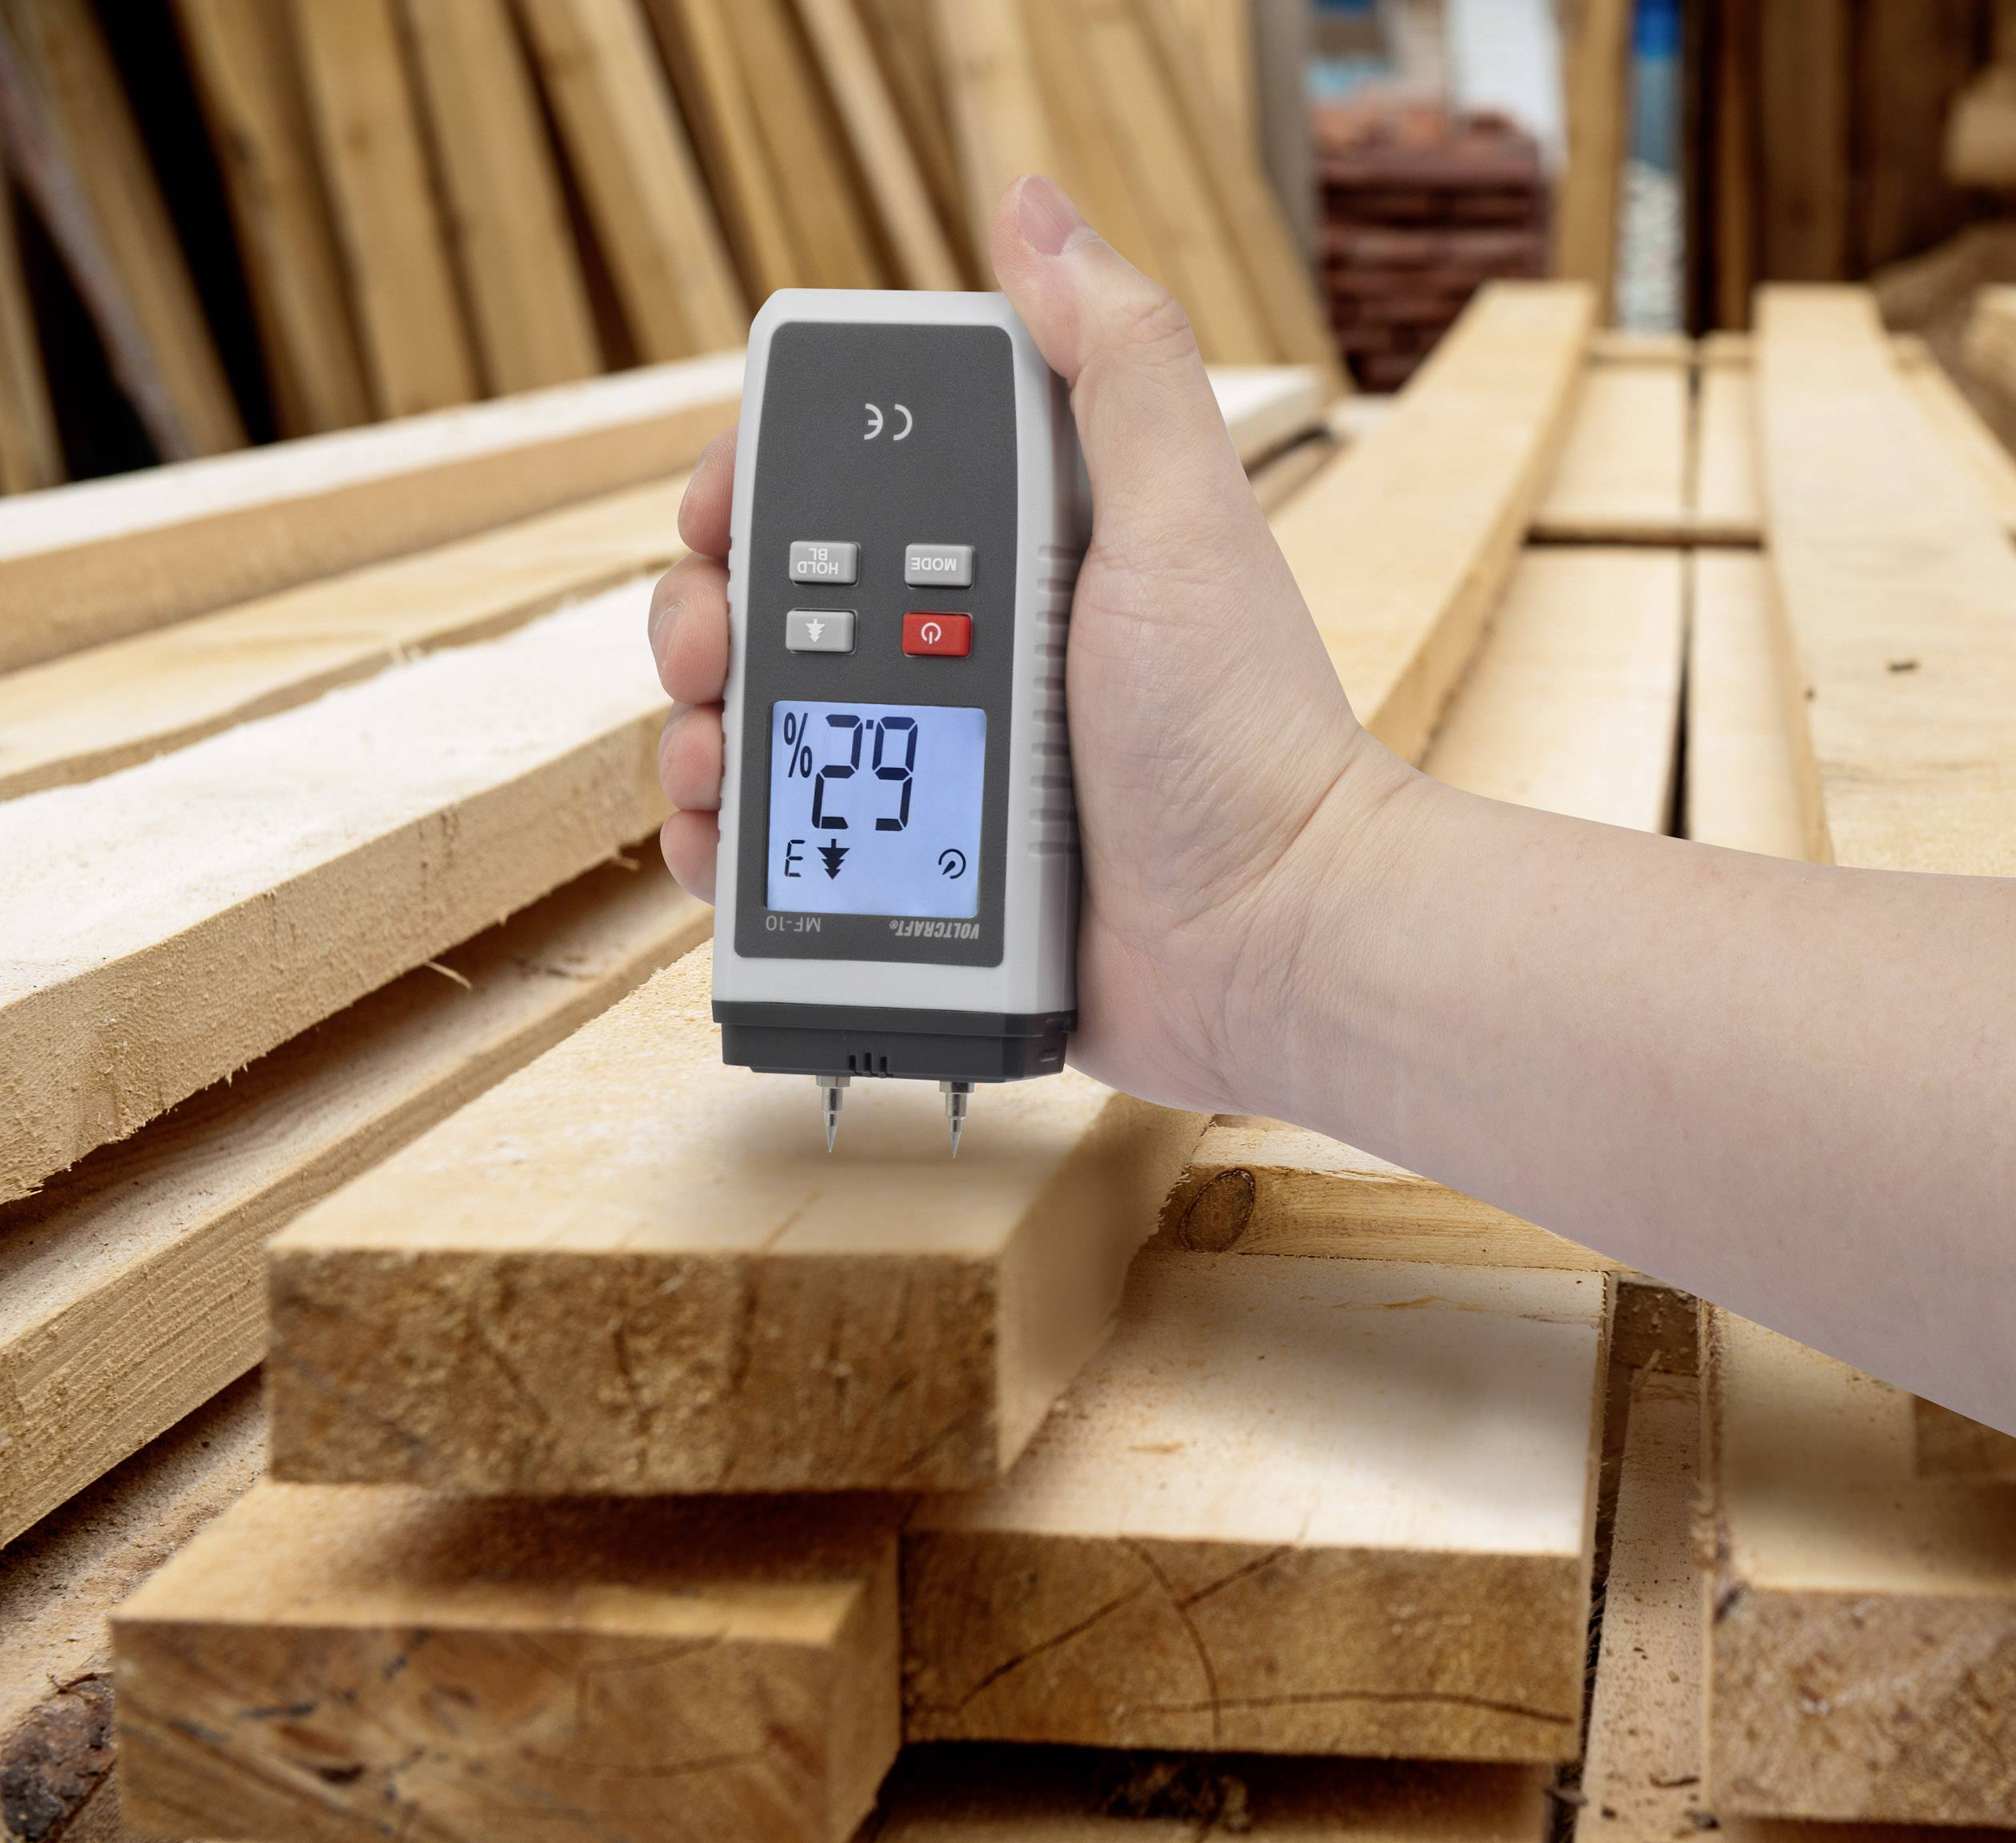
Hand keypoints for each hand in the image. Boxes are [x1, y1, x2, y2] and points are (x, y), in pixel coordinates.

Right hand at [647, 176, 1406, 1113]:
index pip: (841, 496)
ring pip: (761, 727)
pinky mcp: (916, 870)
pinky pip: (786, 843)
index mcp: (1010, 559)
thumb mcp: (1179, 519)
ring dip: (700, 729)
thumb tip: (1033, 209)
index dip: (756, 492)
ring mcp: (937, 766)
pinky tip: (720, 836)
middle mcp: (963, 653)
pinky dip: (730, 835)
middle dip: (706, 619)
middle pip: (773, 609)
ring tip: (712, 757)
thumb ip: (1114, 363)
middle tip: (710, 656)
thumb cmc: (1240, 732)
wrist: (1264, 939)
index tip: (720, 514)